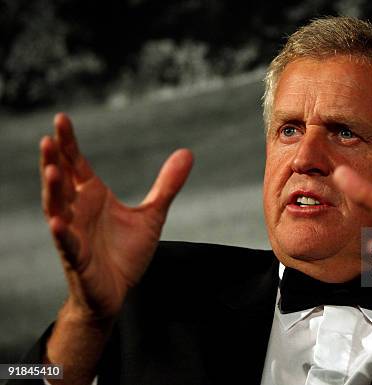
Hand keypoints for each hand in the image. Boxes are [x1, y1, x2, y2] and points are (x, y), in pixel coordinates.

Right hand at [41, 113, 192, 319]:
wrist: (120, 291)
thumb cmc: (126, 253)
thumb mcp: (152, 215)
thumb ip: (167, 185)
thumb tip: (187, 152)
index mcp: (93, 196)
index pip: (76, 164)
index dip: (68, 143)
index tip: (61, 118)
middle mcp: (79, 211)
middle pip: (61, 181)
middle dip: (53, 160)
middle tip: (48, 138)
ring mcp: (75, 234)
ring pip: (57, 209)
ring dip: (53, 191)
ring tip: (51, 171)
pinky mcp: (78, 259)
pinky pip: (68, 245)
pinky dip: (63, 234)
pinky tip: (58, 222)